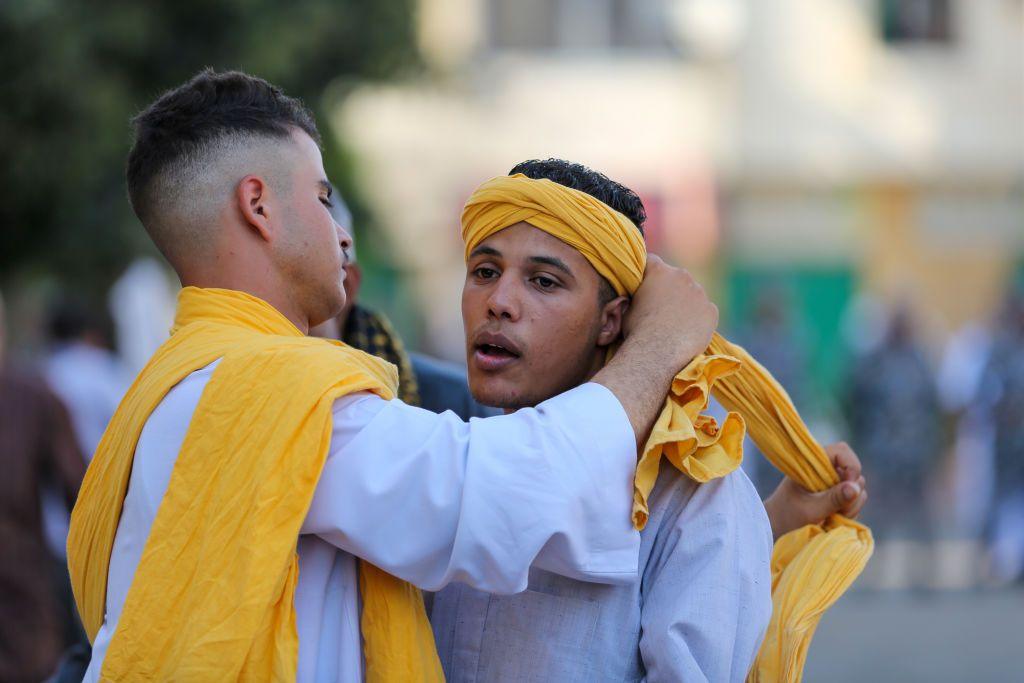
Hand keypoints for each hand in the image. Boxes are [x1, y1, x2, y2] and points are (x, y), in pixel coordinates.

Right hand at [624, 255, 717, 370]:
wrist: (658, 353)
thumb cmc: (637, 331)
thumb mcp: (626, 308)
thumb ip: (635, 296)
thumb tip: (634, 297)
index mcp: (658, 271)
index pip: (651, 261)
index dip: (646, 273)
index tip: (644, 284)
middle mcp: (682, 276)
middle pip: (675, 277)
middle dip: (669, 288)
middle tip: (660, 308)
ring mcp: (699, 293)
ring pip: (692, 294)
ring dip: (685, 303)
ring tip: (674, 324)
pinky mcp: (711, 311)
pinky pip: (704, 312)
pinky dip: (697, 319)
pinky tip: (686, 332)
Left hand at [762, 442, 867, 539]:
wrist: (776, 529)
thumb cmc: (787, 516)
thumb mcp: (811, 510)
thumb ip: (834, 499)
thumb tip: (856, 487)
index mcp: (812, 463)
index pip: (842, 451)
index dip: (852, 467)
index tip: (849, 487)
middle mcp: (824, 470)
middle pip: (854, 473)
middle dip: (852, 494)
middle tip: (838, 511)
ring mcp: (831, 483)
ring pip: (857, 489)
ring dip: (851, 506)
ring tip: (832, 517)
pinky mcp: (836, 496)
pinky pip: (854, 501)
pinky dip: (849, 511)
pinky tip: (834, 519)